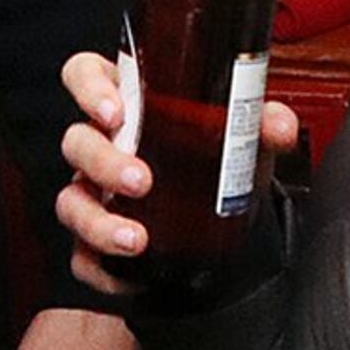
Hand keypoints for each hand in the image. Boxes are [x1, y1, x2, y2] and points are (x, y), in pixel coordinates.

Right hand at [51, 50, 302, 295]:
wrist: (227, 222)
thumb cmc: (215, 161)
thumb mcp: (240, 135)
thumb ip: (260, 123)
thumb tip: (277, 125)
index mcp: (127, 103)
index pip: (86, 76)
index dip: (89, 88)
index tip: (116, 111)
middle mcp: (104, 145)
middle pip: (77, 141)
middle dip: (103, 162)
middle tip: (141, 180)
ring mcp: (94, 193)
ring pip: (72, 201)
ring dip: (98, 221)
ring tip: (136, 238)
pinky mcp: (96, 241)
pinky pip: (81, 255)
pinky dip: (99, 266)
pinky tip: (124, 273)